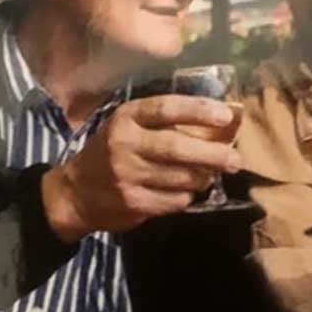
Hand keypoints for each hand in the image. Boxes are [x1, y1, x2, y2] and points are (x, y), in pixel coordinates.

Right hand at [43, 95, 240, 239]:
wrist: (75, 193)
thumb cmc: (111, 152)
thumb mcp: (128, 128)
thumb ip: (162, 124)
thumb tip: (217, 125)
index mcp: (126, 118)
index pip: (167, 108)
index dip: (199, 110)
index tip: (226, 115)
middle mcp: (124, 144)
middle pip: (177, 147)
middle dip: (212, 153)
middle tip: (235, 159)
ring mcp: (127, 175)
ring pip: (181, 177)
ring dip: (203, 177)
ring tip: (210, 175)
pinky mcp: (133, 202)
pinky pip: (175, 200)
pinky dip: (187, 196)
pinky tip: (185, 192)